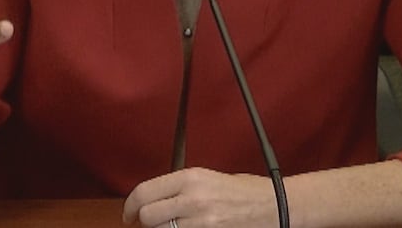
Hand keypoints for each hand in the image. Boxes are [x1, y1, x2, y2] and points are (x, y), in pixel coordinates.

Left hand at [122, 167, 278, 227]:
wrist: (273, 205)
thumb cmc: (244, 190)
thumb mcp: (208, 179)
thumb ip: (180, 187)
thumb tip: (153, 199)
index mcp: (191, 178)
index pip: (144, 193)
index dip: (129, 207)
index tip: (128, 215)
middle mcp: (193, 198)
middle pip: (147, 217)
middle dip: (145, 222)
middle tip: (149, 223)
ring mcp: (202, 221)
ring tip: (173, 225)